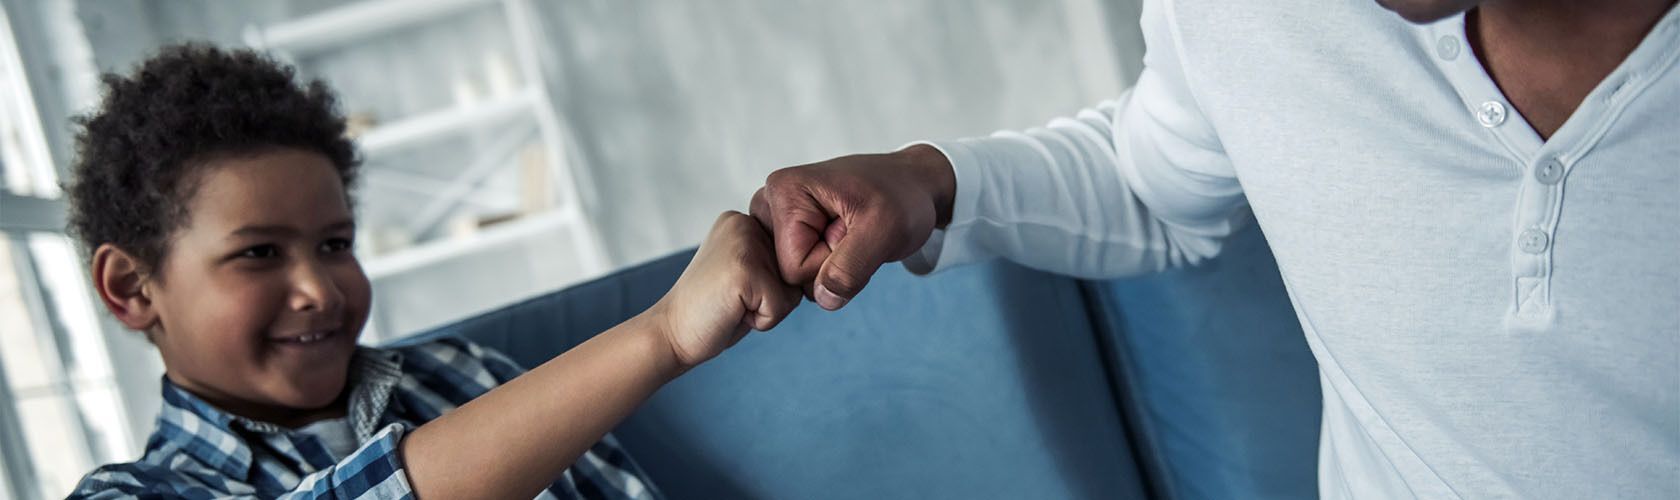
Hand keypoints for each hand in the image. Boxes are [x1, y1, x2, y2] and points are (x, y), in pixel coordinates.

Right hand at [650, 211, 801, 369]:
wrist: (669, 333)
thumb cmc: (712, 310)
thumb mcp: (744, 271)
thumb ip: (771, 259)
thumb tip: (815, 263)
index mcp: (741, 220)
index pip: (791, 257)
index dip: (770, 286)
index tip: (736, 289)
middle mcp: (743, 222)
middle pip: (796, 271)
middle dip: (772, 297)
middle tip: (734, 299)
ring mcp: (744, 244)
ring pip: (793, 290)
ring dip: (768, 309)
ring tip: (733, 306)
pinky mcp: (745, 269)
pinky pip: (781, 307)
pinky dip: (762, 321)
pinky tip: (732, 313)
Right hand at [749, 144, 955, 309]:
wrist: (913, 186)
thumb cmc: (902, 198)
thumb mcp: (886, 230)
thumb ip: (851, 267)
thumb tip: (824, 299)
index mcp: (784, 190)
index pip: (793, 268)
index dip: (830, 261)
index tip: (855, 230)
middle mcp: (770, 201)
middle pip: (787, 273)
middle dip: (828, 263)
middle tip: (855, 231)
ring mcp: (777, 216)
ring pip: (794, 275)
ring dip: (829, 264)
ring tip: (850, 231)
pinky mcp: (788, 229)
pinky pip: (800, 270)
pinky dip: (827, 262)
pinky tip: (841, 236)